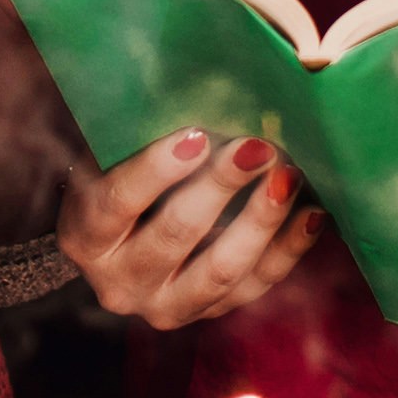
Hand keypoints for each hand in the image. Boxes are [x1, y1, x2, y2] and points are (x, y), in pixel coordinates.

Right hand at [58, 131, 321, 329]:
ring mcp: (165, 306)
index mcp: (85, 236)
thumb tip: (203, 84)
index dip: (156, 170)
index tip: (197, 135)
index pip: (118, 202)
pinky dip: (288, 249)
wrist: (120, 241)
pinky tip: (311, 212)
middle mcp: (119, 282)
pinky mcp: (208, 313)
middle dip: (220, 187)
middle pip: (174, 234)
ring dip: (261, 220)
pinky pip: (256, 286)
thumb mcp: (109, 157)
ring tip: (289, 176)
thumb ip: (137, 132)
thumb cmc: (117, 176)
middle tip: (258, 146)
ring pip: (221, 271)